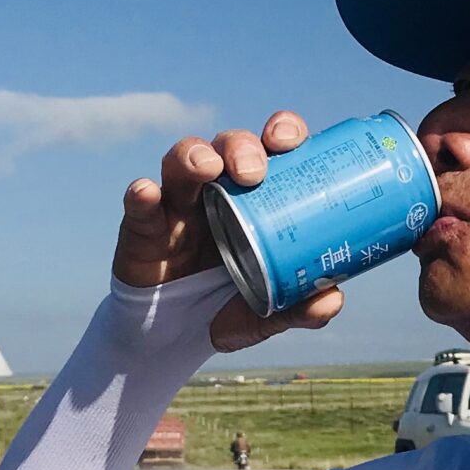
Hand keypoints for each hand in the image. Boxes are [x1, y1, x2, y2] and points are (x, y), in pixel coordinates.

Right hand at [114, 111, 345, 351]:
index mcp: (255, 198)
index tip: (290, 140)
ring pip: (182, 160)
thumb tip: (331, 299)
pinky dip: (140, 194)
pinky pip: (138, 204)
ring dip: (194, 155)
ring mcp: (177, 203)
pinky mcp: (143, 225)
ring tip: (207, 168)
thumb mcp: (266, 311)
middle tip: (253, 172)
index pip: (272, 150)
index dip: (283, 132)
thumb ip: (298, 306)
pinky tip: (146, 192)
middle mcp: (217, 190)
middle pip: (228, 146)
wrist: (174, 337)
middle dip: (241, 146)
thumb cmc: (226, 305)